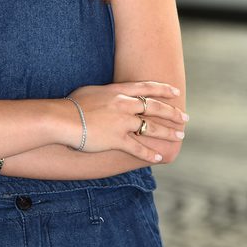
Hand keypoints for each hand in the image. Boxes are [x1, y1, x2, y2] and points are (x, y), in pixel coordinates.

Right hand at [64, 81, 187, 162]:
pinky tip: (159, 158)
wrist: (62, 119)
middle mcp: (124, 105)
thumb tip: (113, 93)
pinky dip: (150, 154)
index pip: (146, 88)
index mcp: (118, 91)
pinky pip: (139, 148)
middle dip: (172, 113)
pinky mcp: (117, 140)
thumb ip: (107, 93)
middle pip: (155, 107)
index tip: (175, 92)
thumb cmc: (72, 104)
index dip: (163, 90)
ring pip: (152, 128)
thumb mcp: (91, 91)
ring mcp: (122, 122)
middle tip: (185, 118)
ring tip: (180, 136)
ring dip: (168, 133)